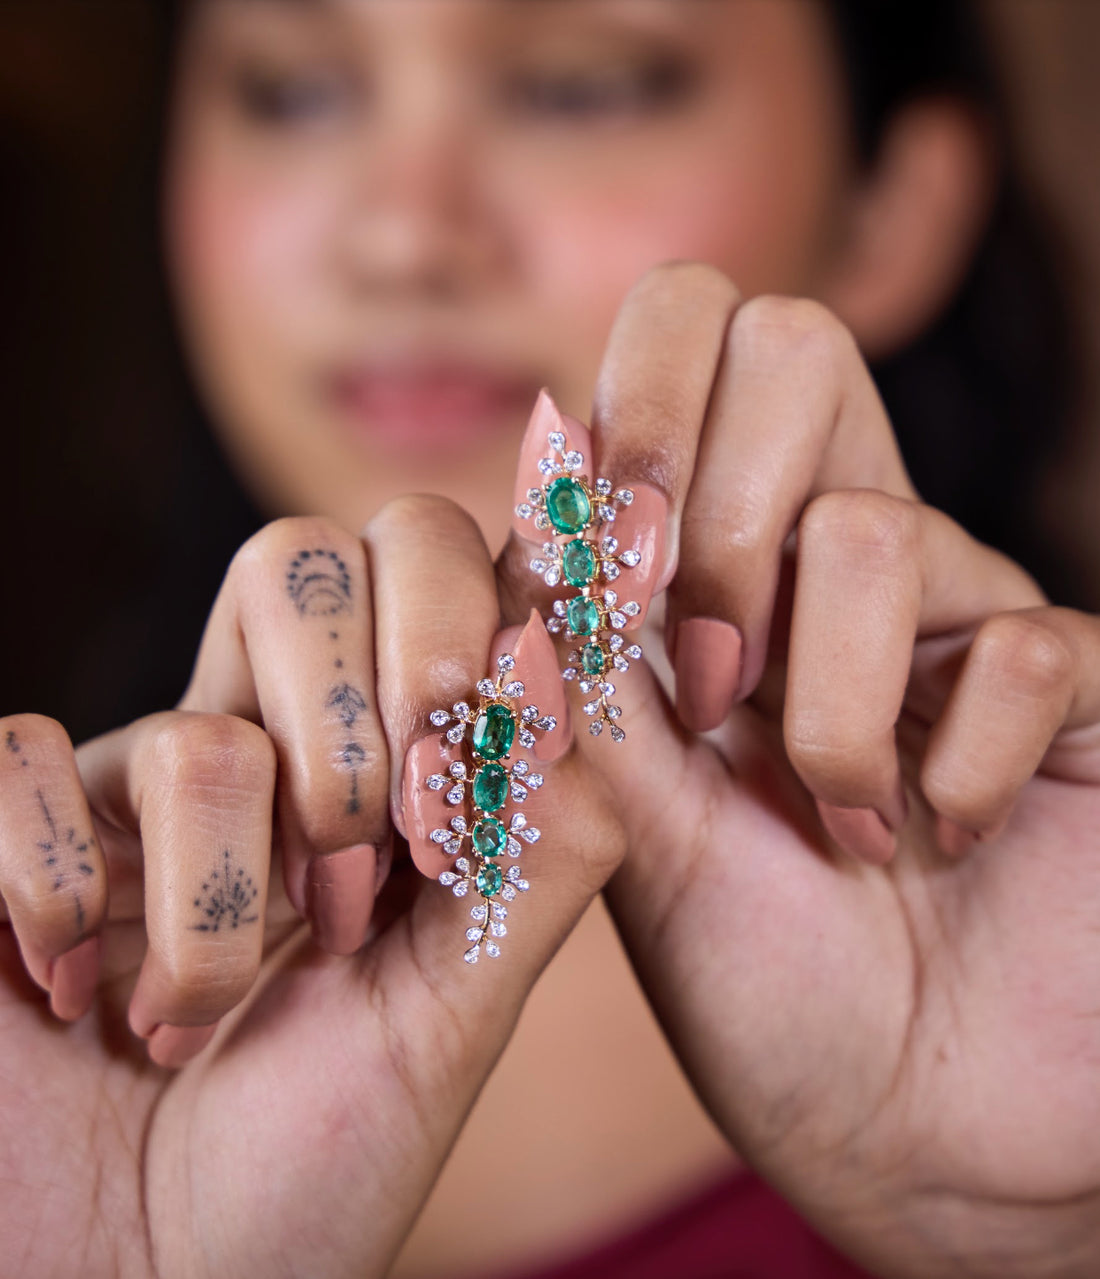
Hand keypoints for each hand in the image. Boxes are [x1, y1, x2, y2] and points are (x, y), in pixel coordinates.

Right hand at [0, 498, 621, 1278]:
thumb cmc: (308, 1164)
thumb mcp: (456, 1011)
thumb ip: (535, 851)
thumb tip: (562, 680)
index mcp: (376, 762)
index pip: (428, 566)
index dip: (468, 619)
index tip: (482, 743)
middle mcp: (252, 741)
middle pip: (306, 560)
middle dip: (359, 735)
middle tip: (358, 888)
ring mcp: (123, 781)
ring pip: (200, 732)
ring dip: (226, 909)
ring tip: (200, 1012)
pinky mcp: (3, 827)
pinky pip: (23, 765)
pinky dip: (61, 902)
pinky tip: (76, 992)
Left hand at [501, 263, 1099, 1278]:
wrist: (912, 1130)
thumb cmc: (759, 991)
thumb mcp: (633, 835)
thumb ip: (580, 685)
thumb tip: (528, 535)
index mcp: (709, 581)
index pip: (679, 354)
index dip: (636, 415)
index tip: (602, 561)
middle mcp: (827, 567)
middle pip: (795, 344)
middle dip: (727, 515)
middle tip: (710, 680)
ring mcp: (956, 614)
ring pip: (876, 528)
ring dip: (826, 707)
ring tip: (838, 821)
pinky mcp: (1069, 689)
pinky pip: (1026, 645)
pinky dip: (955, 767)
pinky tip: (937, 837)